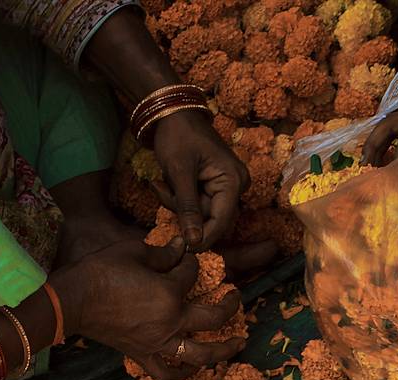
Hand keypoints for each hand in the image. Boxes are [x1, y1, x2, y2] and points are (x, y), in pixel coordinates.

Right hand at [62, 236, 244, 379]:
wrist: (73, 300)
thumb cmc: (100, 271)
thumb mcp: (133, 250)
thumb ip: (163, 251)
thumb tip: (182, 246)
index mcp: (169, 292)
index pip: (193, 274)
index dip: (192, 263)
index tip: (186, 259)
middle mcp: (170, 321)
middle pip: (213, 318)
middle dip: (230, 305)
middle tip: (237, 297)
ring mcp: (158, 343)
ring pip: (201, 354)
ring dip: (224, 350)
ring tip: (238, 344)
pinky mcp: (143, 356)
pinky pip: (167, 374)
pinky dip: (183, 375)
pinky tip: (192, 369)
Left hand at [151, 111, 248, 248]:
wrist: (173, 112)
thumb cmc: (177, 135)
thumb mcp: (179, 172)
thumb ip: (187, 208)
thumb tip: (194, 242)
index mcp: (233, 180)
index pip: (221, 222)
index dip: (203, 238)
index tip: (183, 248)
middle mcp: (236, 185)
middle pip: (212, 219)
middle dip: (185, 213)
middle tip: (161, 190)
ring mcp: (227, 185)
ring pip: (202, 213)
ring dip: (179, 205)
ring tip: (162, 182)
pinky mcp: (215, 185)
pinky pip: (198, 204)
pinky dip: (181, 199)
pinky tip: (167, 182)